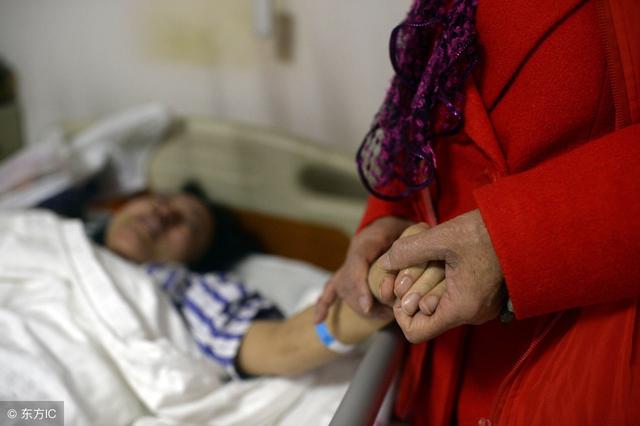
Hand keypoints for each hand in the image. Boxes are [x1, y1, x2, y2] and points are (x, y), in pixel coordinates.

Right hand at [313, 216, 413, 322]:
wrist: (386, 226)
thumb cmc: (398, 232)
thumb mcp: (405, 235)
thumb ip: (401, 254)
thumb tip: (398, 280)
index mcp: (365, 243)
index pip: (357, 265)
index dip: (360, 287)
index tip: (367, 306)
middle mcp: (350, 256)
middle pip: (350, 284)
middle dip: (366, 302)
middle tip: (390, 312)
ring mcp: (346, 267)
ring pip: (343, 291)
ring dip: (361, 307)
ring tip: (384, 314)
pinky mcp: (343, 276)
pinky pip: (329, 290)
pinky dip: (323, 304)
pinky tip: (318, 320)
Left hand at [379, 209, 503, 342]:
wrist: (527, 226)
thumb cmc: (487, 232)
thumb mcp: (442, 237)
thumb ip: (409, 251)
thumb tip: (384, 261)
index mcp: (461, 307)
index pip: (416, 332)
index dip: (400, 313)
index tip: (398, 287)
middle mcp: (472, 314)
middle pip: (426, 317)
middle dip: (411, 293)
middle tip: (408, 268)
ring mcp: (481, 307)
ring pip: (440, 305)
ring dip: (427, 284)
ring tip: (427, 259)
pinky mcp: (485, 296)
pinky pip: (455, 296)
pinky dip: (442, 281)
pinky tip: (442, 259)